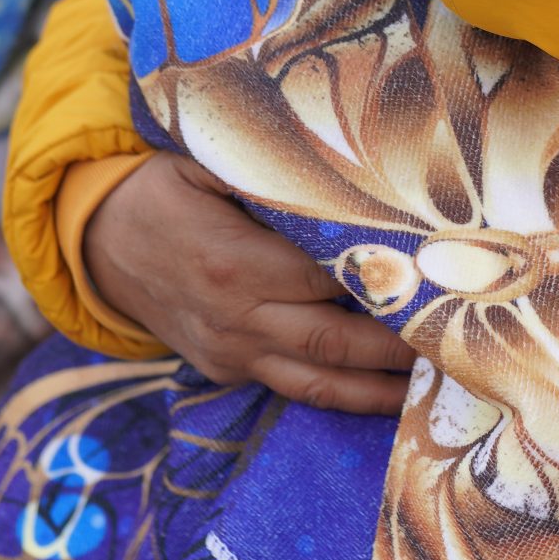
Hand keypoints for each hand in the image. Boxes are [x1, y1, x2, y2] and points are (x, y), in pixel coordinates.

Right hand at [84, 154, 415, 413]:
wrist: (97, 244)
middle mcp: (237, 316)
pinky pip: (295, 389)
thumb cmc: (161, 190)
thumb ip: (262, 170)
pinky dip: (346, 398)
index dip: (382, 272)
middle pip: (335, 335)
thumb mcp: (201, 163)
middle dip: (400, 338)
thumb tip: (334, 161)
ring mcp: (234, 351)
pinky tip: (392, 396)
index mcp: (234, 261)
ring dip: (383, 383)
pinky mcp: (230, 370)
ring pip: (321, 378)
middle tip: (461, 329)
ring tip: (443, 374)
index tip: (437, 266)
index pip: (326, 271)